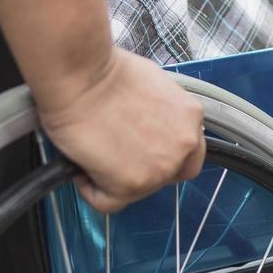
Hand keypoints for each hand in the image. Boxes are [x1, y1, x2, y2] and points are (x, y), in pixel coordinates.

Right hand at [36, 48, 205, 213]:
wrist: (82, 75)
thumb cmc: (105, 71)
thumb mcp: (152, 84)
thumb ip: (160, 111)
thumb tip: (145, 123)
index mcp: (190, 118)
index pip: (188, 152)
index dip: (163, 152)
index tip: (143, 150)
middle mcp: (183, 146)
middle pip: (167, 175)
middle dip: (142, 168)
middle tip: (116, 155)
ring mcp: (159, 169)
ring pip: (138, 190)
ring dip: (114, 178)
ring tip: (93, 154)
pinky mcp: (130, 184)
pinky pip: (107, 201)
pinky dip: (90, 189)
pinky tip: (81, 167)